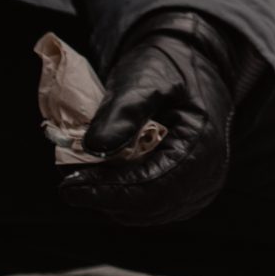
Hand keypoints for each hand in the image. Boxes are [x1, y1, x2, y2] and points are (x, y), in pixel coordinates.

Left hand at [59, 11, 267, 230]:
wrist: (193, 64)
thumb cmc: (170, 67)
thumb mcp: (147, 77)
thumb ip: (123, 111)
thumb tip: (94, 147)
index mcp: (203, 147)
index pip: (152, 188)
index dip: (108, 193)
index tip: (68, 187)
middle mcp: (206, 177)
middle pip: (145, 206)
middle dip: (104, 194)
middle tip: (69, 177)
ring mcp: (196, 189)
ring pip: (143, 212)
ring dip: (110, 196)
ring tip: (83, 173)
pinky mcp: (183, 193)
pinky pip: (147, 207)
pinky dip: (121, 195)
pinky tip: (104, 175)